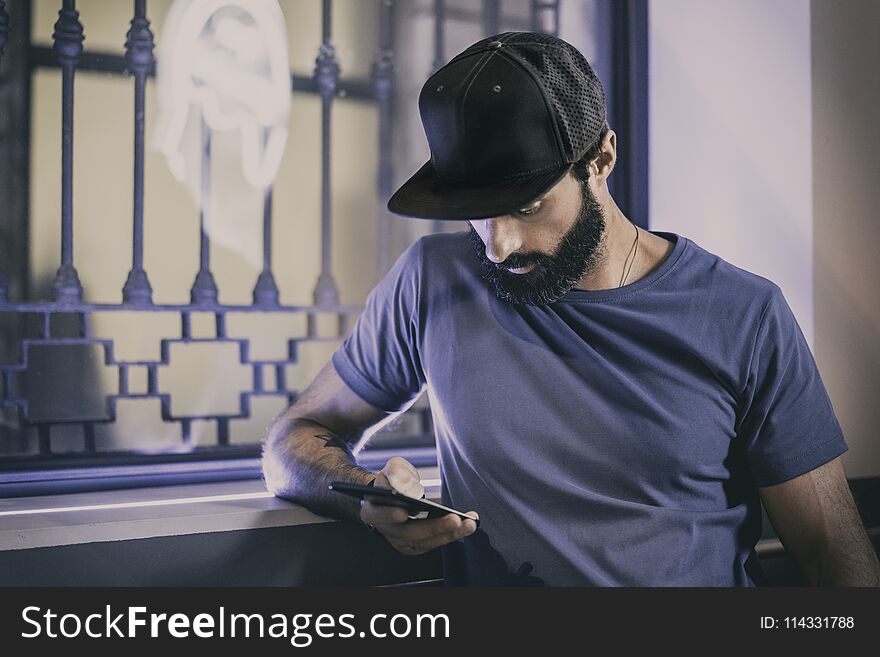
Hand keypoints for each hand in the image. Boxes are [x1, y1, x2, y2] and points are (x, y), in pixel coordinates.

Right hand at [359, 456, 478, 555]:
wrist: (393, 496)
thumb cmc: (393, 481)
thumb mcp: (392, 468)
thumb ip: (397, 473)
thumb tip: (409, 488)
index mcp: (373, 511)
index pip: (378, 515)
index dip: (389, 515)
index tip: (404, 512)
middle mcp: (387, 531)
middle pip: (409, 534)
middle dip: (433, 527)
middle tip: (454, 519)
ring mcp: (402, 542)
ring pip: (426, 542)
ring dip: (450, 534)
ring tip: (470, 523)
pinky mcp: (417, 545)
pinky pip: (435, 543)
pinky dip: (453, 535)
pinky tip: (467, 525)